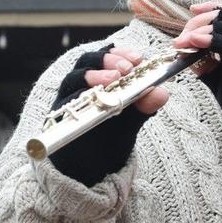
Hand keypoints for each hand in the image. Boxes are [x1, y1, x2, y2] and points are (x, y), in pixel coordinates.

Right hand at [49, 44, 167, 185]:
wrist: (89, 170)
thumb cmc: (109, 138)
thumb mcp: (131, 120)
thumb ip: (144, 106)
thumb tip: (162, 93)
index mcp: (99, 78)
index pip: (107, 55)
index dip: (121, 53)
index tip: (138, 58)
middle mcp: (80, 85)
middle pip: (87, 60)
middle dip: (108, 60)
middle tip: (126, 69)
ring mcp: (67, 100)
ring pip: (72, 77)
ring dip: (93, 75)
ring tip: (113, 79)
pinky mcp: (58, 117)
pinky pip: (63, 103)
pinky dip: (78, 98)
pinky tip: (95, 100)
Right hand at [172, 2, 220, 75]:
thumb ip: (208, 74)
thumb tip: (187, 58)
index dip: (204, 39)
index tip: (184, 44)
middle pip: (221, 24)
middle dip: (196, 30)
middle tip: (179, 43)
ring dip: (200, 22)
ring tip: (185, 35)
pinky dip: (212, 12)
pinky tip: (197, 10)